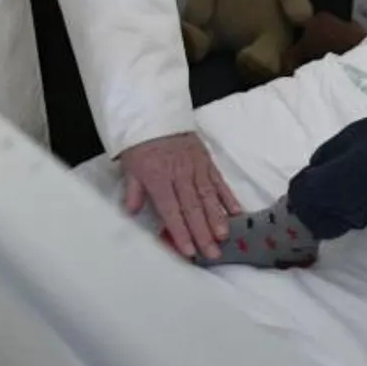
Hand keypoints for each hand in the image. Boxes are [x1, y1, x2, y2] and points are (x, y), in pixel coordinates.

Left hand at [118, 131, 239, 260]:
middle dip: (203, 233)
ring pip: (208, 195)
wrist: (154, 111)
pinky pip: (219, 180)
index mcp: (158, 178)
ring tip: (224, 236)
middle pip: (192, 207)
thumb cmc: (140, 143)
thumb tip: (132, 213)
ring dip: (217, 217)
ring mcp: (196, 167)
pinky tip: (237, 211)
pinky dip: (228, 196)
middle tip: (213, 253)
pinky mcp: (206, 160)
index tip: (189, 251)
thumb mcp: (129, 166)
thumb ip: (133, 191)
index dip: (180, 232)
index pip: (171, 210)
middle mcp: (180, 175)